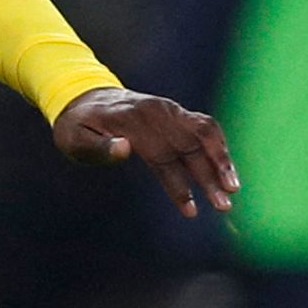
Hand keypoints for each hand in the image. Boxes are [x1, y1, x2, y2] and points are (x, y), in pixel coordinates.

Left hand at [54, 86, 238, 217]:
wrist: (85, 97)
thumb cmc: (77, 127)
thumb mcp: (74, 139)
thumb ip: (97, 147)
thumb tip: (124, 149)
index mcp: (131, 121)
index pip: (162, 156)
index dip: (178, 185)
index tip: (191, 210)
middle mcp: (155, 112)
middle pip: (188, 146)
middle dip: (208, 177)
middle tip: (224, 206)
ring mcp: (168, 109)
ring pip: (203, 133)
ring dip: (221, 160)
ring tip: (234, 188)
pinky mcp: (176, 111)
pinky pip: (204, 125)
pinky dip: (218, 145)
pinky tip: (227, 169)